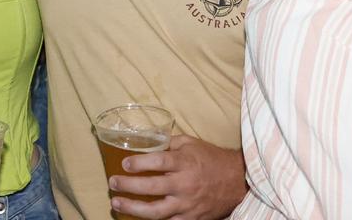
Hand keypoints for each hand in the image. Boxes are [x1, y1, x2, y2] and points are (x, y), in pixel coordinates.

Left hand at [109, 135, 245, 219]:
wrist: (238, 180)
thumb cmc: (211, 159)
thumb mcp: (191, 143)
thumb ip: (168, 142)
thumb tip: (146, 140)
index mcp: (184, 162)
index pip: (157, 162)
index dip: (138, 163)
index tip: (125, 164)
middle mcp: (185, 184)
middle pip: (151, 187)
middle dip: (128, 186)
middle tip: (113, 183)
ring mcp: (188, 204)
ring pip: (156, 211)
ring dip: (133, 208)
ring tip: (117, 203)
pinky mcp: (192, 218)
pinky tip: (139, 218)